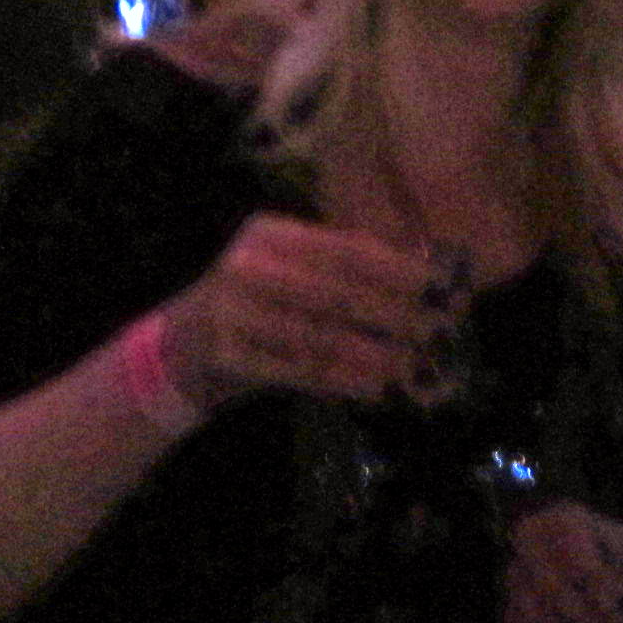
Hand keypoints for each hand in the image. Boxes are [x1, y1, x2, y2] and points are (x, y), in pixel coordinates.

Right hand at [158, 213, 456, 411]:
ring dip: (376, 354)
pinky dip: (344, 381)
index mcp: (270, 234)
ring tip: (416, 365)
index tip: (443, 286)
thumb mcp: (289, 271)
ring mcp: (233, 311)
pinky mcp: (228, 356)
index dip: (398, 269)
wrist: (180, 349)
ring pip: (322, 335)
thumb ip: (344, 269)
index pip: (346, 249)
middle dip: (396, 313)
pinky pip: (300, 371)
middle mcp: (249, 265)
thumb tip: (425, 273)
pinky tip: (377, 389)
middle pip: (338, 291)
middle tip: (441, 330)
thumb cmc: (254, 306)